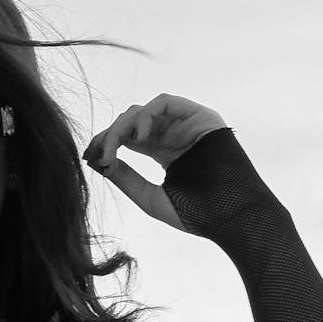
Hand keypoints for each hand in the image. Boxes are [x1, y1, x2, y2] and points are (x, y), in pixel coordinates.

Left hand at [83, 93, 229, 232]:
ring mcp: (187, 124)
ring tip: (116, 147)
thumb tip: (97, 162)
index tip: (89, 157)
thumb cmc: (196, 214)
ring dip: (124, 125)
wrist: (232, 218)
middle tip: (99, 153)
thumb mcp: (150, 197)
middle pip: (131, 122)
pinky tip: (139, 136)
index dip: (106, 143)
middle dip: (110, 134)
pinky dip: (146, 114)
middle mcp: (174, 134)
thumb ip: (126, 178)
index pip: (127, 137)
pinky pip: (165, 103)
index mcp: (163, 151)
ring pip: (143, 111)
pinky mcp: (200, 116)